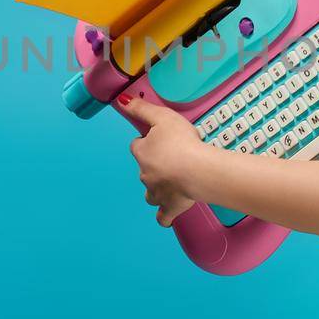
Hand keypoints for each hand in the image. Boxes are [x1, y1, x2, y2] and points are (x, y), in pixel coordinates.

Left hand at [121, 93, 208, 226]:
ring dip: (156, 188)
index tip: (159, 138)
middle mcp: (145, 173)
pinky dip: (164, 215)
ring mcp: (156, 193)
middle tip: (173, 157)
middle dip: (154, 164)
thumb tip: (121, 102)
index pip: (137, 145)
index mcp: (142, 152)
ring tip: (170, 182)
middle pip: (145, 168)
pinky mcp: (169, 207)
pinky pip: (163, 216)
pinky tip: (167, 213)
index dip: (147, 140)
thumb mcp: (162, 117)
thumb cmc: (181, 142)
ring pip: (150, 192)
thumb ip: (142, 109)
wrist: (197, 171)